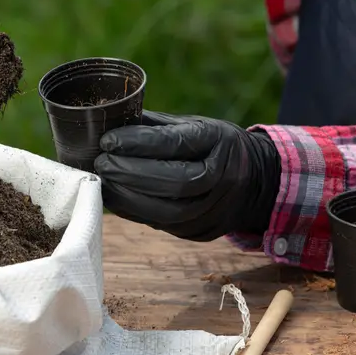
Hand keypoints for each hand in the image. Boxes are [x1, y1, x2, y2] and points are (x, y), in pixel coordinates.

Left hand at [94, 111, 280, 240]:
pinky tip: (113, 197)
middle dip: (129, 173)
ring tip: (102, 181)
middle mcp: (222, 178)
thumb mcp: (195, 125)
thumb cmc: (212, 146)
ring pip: (166, 211)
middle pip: (173, 181)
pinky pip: (160, 225)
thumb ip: (156, 127)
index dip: (139, 143)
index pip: (177, 144)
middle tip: (100, 163)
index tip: (108, 140)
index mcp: (220, 141)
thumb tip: (108, 123)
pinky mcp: (199, 232)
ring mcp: (213, 210)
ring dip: (126, 197)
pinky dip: (132, 211)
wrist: (255, 182)